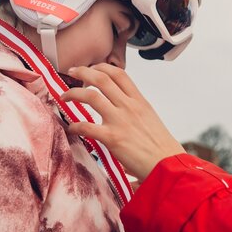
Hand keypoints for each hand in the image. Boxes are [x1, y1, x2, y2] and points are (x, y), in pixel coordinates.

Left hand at [61, 64, 184, 180]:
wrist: (167, 164)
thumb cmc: (160, 146)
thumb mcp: (150, 119)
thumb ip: (135, 109)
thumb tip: (122, 108)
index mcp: (139, 101)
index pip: (119, 74)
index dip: (101, 67)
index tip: (91, 68)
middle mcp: (129, 106)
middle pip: (101, 79)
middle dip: (83, 72)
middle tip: (72, 72)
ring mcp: (120, 121)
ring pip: (91, 96)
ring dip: (73, 93)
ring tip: (64, 96)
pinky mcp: (112, 138)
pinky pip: (86, 126)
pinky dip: (74, 125)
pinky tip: (71, 128)